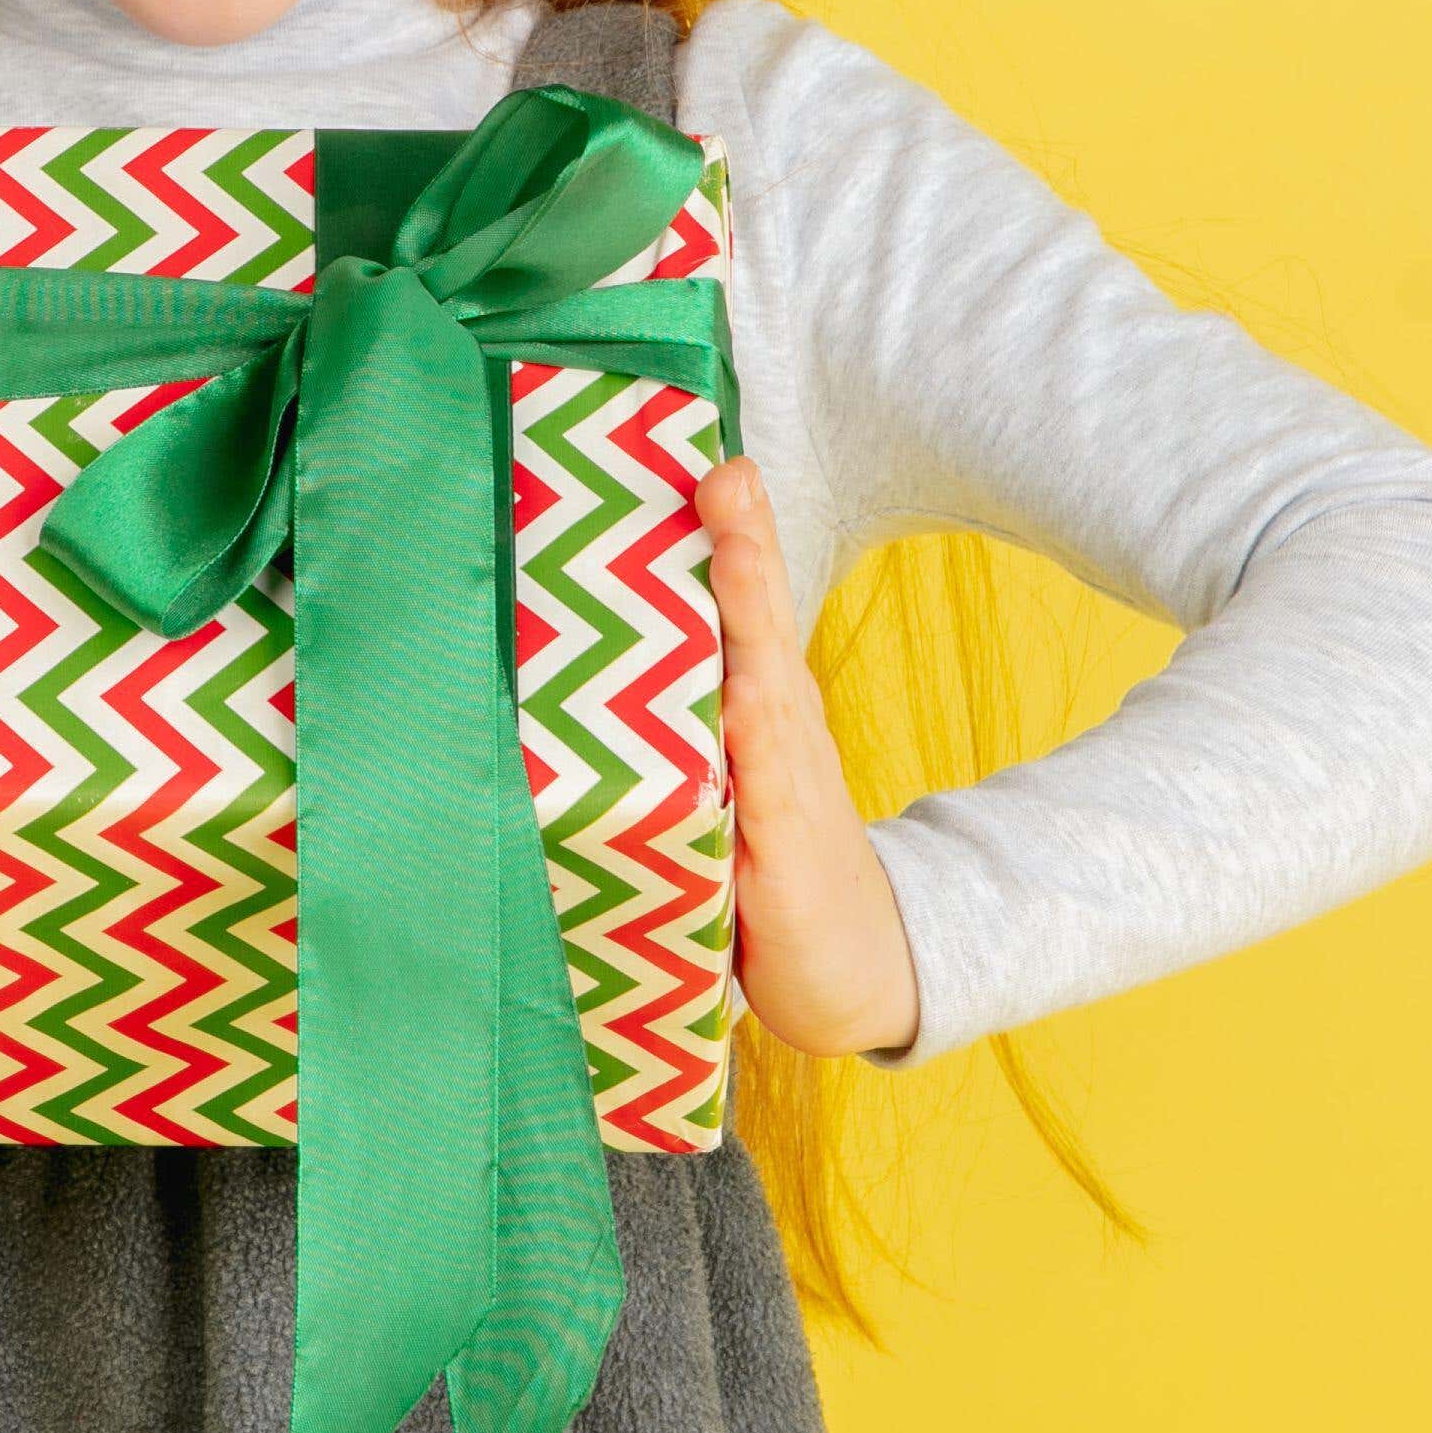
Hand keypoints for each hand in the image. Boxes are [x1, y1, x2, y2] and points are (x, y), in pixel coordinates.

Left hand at [696, 457, 922, 1058]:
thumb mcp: (715, 789)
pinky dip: (759, 734)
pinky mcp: (787, 850)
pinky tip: (748, 694)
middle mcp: (778, 733)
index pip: (742, 611)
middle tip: (725, 468)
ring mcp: (789, 787)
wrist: (856, 974)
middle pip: (760, 623)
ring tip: (736, 540)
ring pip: (765, 681)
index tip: (710, 458)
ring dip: (751, 608)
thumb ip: (668, 734)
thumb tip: (575, 676)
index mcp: (756, 713)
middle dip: (743, 542)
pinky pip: (771, 783)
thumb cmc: (765, 878)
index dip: (732, 535)